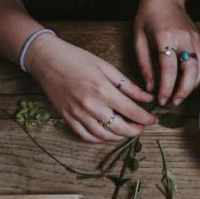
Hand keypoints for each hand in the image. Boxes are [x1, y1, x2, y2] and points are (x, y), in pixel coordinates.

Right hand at [28, 35, 156, 142]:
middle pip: (120, 128)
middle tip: (141, 127)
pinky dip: (100, 139)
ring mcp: (77, 114)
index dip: (146, 119)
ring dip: (119, 136)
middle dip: (135, 131)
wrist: (46, 59)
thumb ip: (128, 86)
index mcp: (103, 90)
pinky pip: (87, 136)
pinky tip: (108, 133)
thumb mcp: (106, 67)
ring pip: (104, 136)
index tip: (154, 120)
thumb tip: (148, 99)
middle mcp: (91, 106)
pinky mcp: (67, 118)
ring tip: (127, 130)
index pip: (132, 112)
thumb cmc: (77, 59)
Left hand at [134, 0, 199, 106]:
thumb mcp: (138, 39)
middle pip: (190, 71)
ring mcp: (195, 39)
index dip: (166, 88)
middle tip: (174, 102)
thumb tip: (150, 88)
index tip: (162, 100)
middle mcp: (184, 39)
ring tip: (181, 96)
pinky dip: (198, 77)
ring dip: (192, 86)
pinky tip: (189, 84)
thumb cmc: (148, 17)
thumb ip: (144, 65)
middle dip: (183, 91)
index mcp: (166, 37)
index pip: (169, 69)